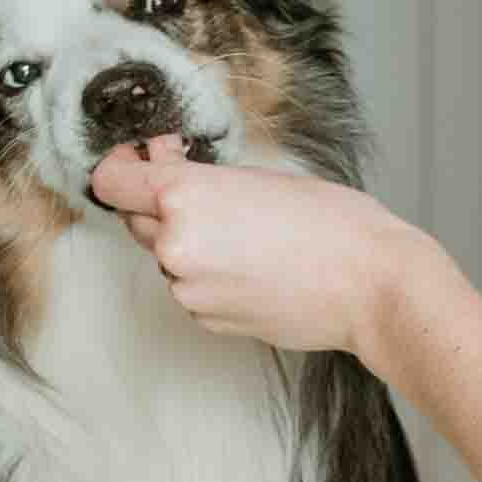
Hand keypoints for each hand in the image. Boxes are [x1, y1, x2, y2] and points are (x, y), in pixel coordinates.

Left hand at [88, 133, 423, 358]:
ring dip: (191, 245)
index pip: (111, 181)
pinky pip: (192, 289)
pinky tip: (255, 267)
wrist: (370, 286)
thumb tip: (161, 168)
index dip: (121, 166)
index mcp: (184, 197)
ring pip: (168, 257)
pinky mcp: (207, 320)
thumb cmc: (332, 223)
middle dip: (161, 205)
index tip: (139, 161)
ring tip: (250, 237)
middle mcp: (175, 246)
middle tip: (208, 192)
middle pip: (136, 219)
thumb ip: (200, 177)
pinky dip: (211, 277)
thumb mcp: (260, 176)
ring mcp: (188, 290)